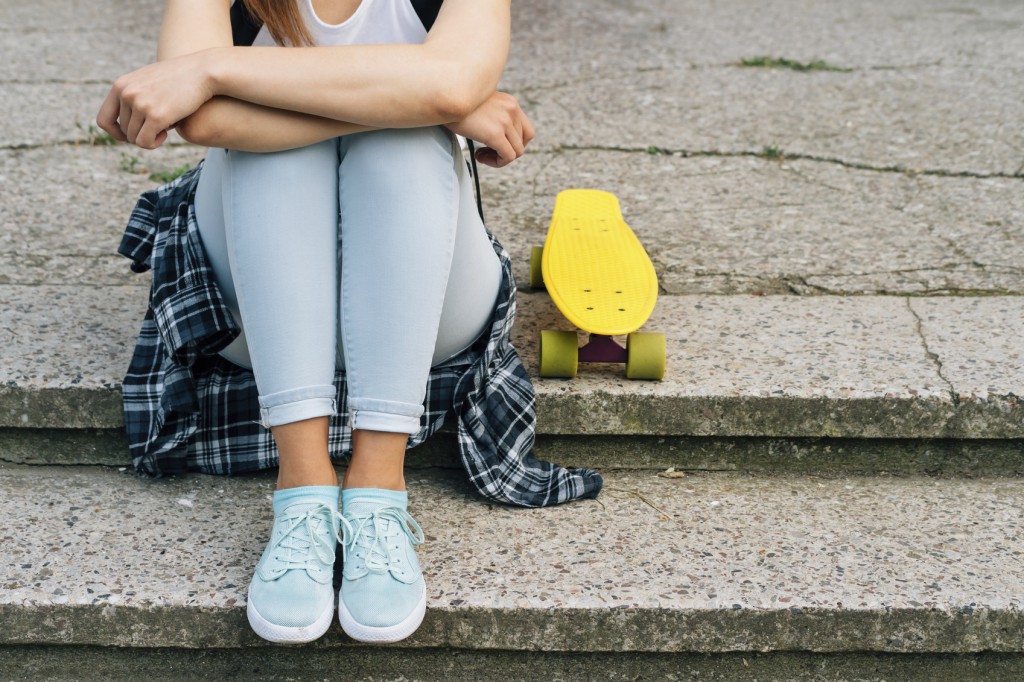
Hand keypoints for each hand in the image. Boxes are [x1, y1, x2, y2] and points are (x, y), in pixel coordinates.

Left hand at [96, 49, 218, 149]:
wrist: (202, 72)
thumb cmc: (179, 78)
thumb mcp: (149, 82)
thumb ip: (135, 96)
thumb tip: (127, 125)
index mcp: (121, 85)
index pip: (104, 119)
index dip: (115, 132)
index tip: (128, 135)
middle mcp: (127, 94)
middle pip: (124, 131)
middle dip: (140, 134)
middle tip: (157, 129)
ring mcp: (140, 104)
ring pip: (134, 138)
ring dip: (149, 138)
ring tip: (164, 128)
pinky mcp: (156, 116)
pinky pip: (145, 142)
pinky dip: (154, 143)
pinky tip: (166, 133)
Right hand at [445, 92, 534, 167]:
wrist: (442, 98)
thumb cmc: (455, 104)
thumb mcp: (480, 106)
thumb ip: (493, 117)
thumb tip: (495, 139)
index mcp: (510, 102)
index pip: (527, 131)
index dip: (514, 144)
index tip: (496, 145)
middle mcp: (512, 109)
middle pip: (522, 144)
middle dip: (505, 152)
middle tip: (485, 151)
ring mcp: (505, 121)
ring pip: (516, 153)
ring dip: (499, 159)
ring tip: (480, 154)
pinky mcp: (495, 133)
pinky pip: (507, 157)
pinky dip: (496, 162)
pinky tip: (478, 156)